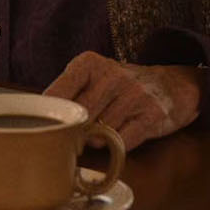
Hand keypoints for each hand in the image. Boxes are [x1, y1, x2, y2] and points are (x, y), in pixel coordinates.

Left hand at [43, 51, 202, 149]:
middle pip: (78, 118)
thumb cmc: (119, 86)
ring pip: (98, 133)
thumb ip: (66, 93)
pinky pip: (122, 142)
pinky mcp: (152, 116)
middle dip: (74, 132)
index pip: (56, 94)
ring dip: (96, 140)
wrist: (171, 85)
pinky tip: (117, 138)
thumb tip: (38, 121)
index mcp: (89, 63)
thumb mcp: (91, 77)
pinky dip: (115, 146)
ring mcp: (134, 96)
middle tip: (75, 137)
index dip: (51, 117)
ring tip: (102, 132)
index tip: (49, 127)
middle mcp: (112, 76)